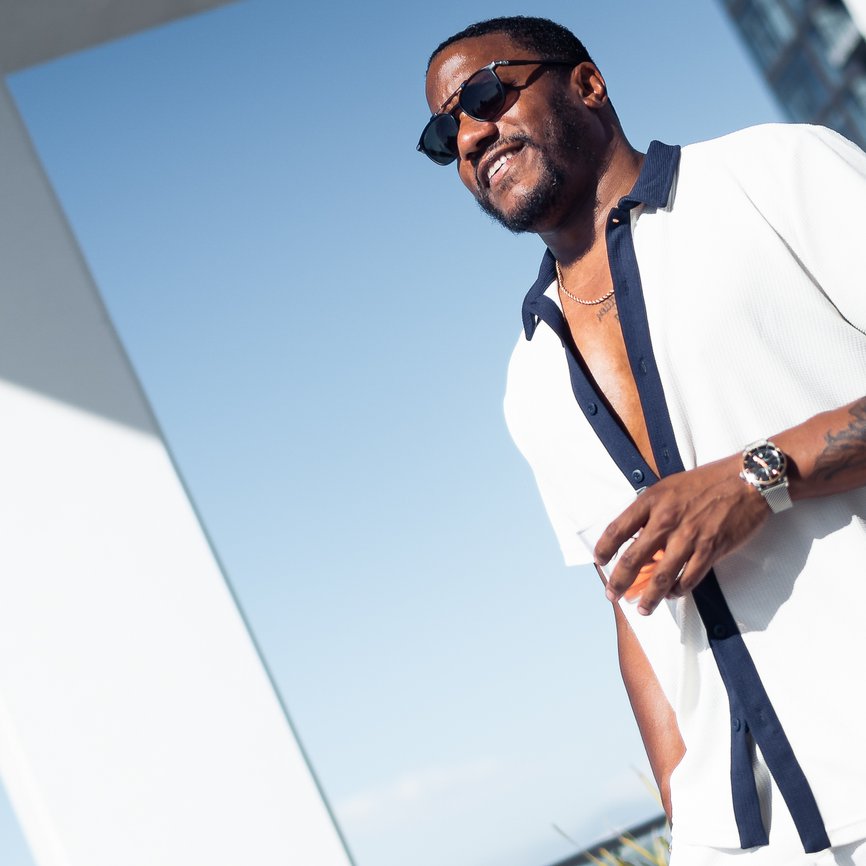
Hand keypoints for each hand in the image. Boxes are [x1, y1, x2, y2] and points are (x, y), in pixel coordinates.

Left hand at [594, 455, 770, 614]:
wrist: (746, 480)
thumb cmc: (706, 481)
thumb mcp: (669, 487)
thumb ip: (651, 510)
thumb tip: (637, 536)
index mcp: (652, 501)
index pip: (617, 529)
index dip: (604, 548)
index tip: (600, 561)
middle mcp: (665, 520)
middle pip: (633, 558)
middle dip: (618, 581)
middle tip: (612, 594)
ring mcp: (688, 537)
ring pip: (661, 577)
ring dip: (649, 597)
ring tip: (642, 609)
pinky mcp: (710, 549)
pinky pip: (689, 578)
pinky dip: (679, 591)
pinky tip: (673, 595)